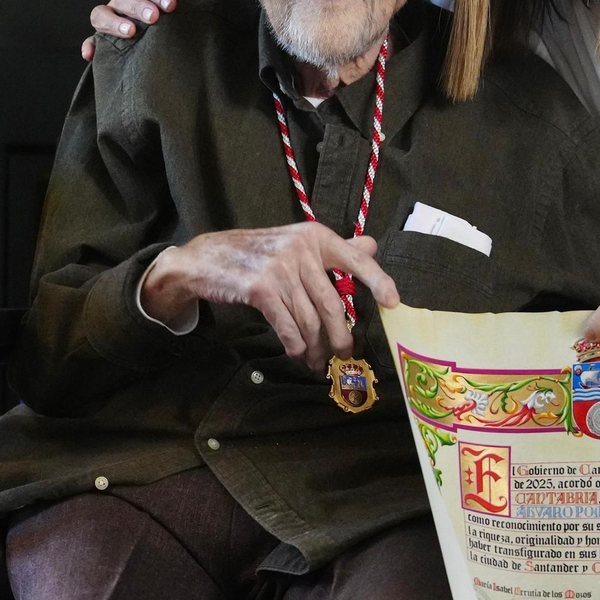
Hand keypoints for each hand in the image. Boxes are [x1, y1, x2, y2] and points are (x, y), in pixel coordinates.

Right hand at [81, 0, 199, 60]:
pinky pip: (92, 40)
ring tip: (130, 32)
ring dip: (113, 22)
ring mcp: (111, 16)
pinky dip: (89, 45)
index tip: (171, 5)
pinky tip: (90, 54)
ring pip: (101, 14)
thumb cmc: (178, 1)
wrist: (175, 20)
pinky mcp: (104, 37)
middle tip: (154, 18)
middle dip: (137, 6)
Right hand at [141, 223, 398, 372]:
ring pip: (310, 321)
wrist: (207, 258)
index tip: (392, 303)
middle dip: (341, 336)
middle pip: (332, 304)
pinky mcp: (260, 290)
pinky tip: (297, 355)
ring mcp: (280, 269)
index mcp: (315, 237)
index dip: (377, 281)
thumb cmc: (257, 253)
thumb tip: (373, 246)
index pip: (355, 259)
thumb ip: (335, 248)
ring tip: (316, 362)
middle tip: (344, 355)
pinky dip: (295, 346)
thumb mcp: (297, 243)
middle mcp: (301, 250)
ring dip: (316, 348)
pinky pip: (288, 327)